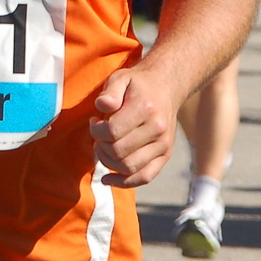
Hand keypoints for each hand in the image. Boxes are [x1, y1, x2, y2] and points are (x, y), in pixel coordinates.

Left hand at [89, 64, 181, 187]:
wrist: (166, 87)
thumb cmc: (137, 84)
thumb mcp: (121, 78)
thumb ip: (110, 92)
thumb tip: (102, 106)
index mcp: (146, 108)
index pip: (112, 131)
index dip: (96, 130)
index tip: (94, 122)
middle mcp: (158, 129)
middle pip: (118, 151)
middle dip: (100, 146)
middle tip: (98, 135)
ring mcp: (163, 145)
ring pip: (128, 167)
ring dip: (107, 162)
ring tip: (103, 148)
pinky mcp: (165, 155)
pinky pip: (144, 177)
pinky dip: (123, 182)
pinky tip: (107, 179)